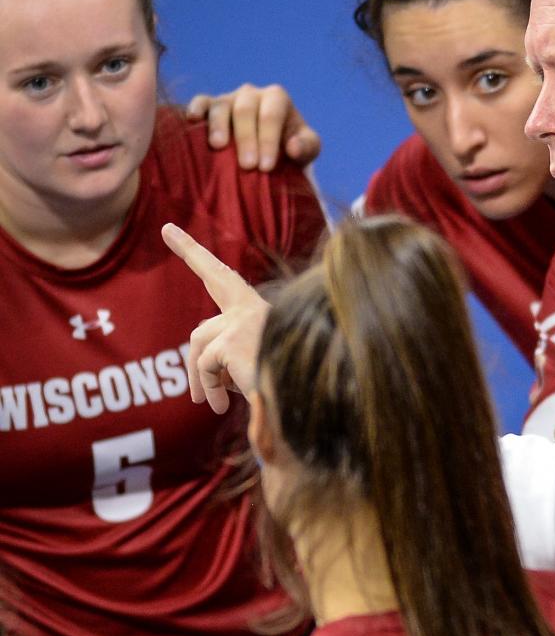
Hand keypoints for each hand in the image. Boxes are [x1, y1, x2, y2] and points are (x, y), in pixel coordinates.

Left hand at [161, 223, 269, 413]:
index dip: (199, 253)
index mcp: (260, 312)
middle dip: (191, 248)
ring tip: (211, 404)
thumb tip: (204, 375)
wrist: (304, 397)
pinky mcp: (230, 338)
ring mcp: (241, 320)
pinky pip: (204, 364)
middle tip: (169, 229)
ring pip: (199, 341)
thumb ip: (231, 362)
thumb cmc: (286, 391)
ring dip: (200, 376)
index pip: (226, 278)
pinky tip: (222, 406)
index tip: (174, 230)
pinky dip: (210, 388)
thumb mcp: (257, 372)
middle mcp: (252, 308)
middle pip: (213, 276)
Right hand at [186, 83, 321, 170]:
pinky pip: (201, 102)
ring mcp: (229, 98)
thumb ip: (307, 147)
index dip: (269, 139)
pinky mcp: (209, 106)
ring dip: (219, 125)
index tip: (266, 167)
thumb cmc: (290, 149)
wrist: (270, 151)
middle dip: (247, 138)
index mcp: (276, 98)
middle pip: (245, 110)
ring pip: (221, 105)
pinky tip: (192, 120)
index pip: (272, 115)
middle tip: (247, 166)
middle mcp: (251, 94)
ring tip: (218, 146)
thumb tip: (293, 147)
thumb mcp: (307, 149)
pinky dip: (196, 108)